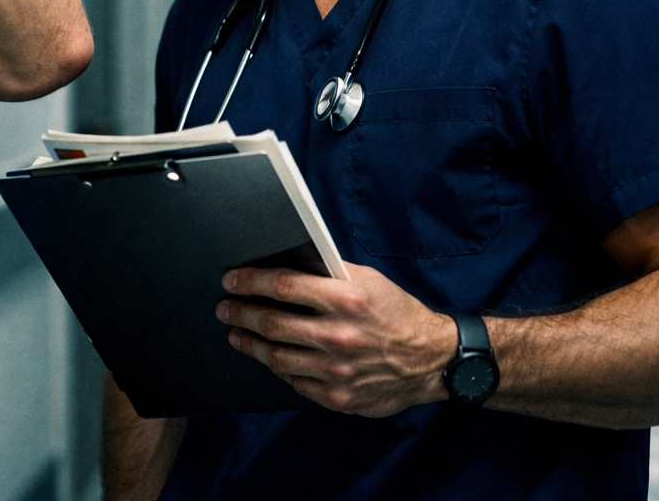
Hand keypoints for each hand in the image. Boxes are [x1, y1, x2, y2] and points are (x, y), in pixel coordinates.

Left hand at [216, 263, 456, 416]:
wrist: (432, 361)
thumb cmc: (398, 314)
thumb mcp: (368, 280)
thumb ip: (328, 271)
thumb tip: (287, 259)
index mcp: (348, 299)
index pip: (284, 285)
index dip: (251, 281)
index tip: (231, 280)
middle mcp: (340, 336)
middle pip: (273, 323)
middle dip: (241, 312)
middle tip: (225, 307)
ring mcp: (338, 371)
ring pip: (277, 357)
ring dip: (250, 343)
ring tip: (236, 333)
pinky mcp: (339, 398)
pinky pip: (295, 382)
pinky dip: (277, 368)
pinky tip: (268, 358)